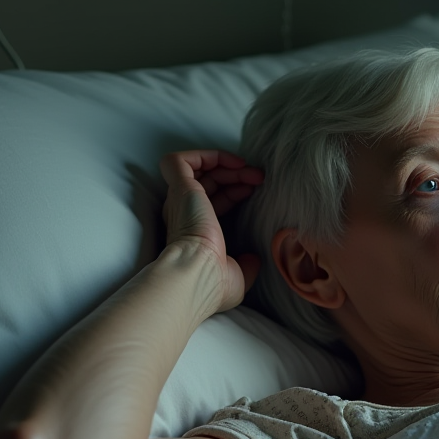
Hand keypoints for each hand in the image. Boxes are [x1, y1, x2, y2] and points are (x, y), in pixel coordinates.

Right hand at [159, 150, 263, 310]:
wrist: (198, 274)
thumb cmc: (214, 283)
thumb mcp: (238, 276)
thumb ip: (246, 266)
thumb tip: (253, 259)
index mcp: (193, 232)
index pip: (211, 203)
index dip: (232, 193)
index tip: (252, 192)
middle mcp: (183, 214)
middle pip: (207, 183)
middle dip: (234, 176)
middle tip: (258, 177)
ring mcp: (179, 201)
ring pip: (197, 169)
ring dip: (226, 164)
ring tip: (252, 171)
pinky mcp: (179, 188)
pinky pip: (180, 160)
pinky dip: (206, 155)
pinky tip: (232, 163)